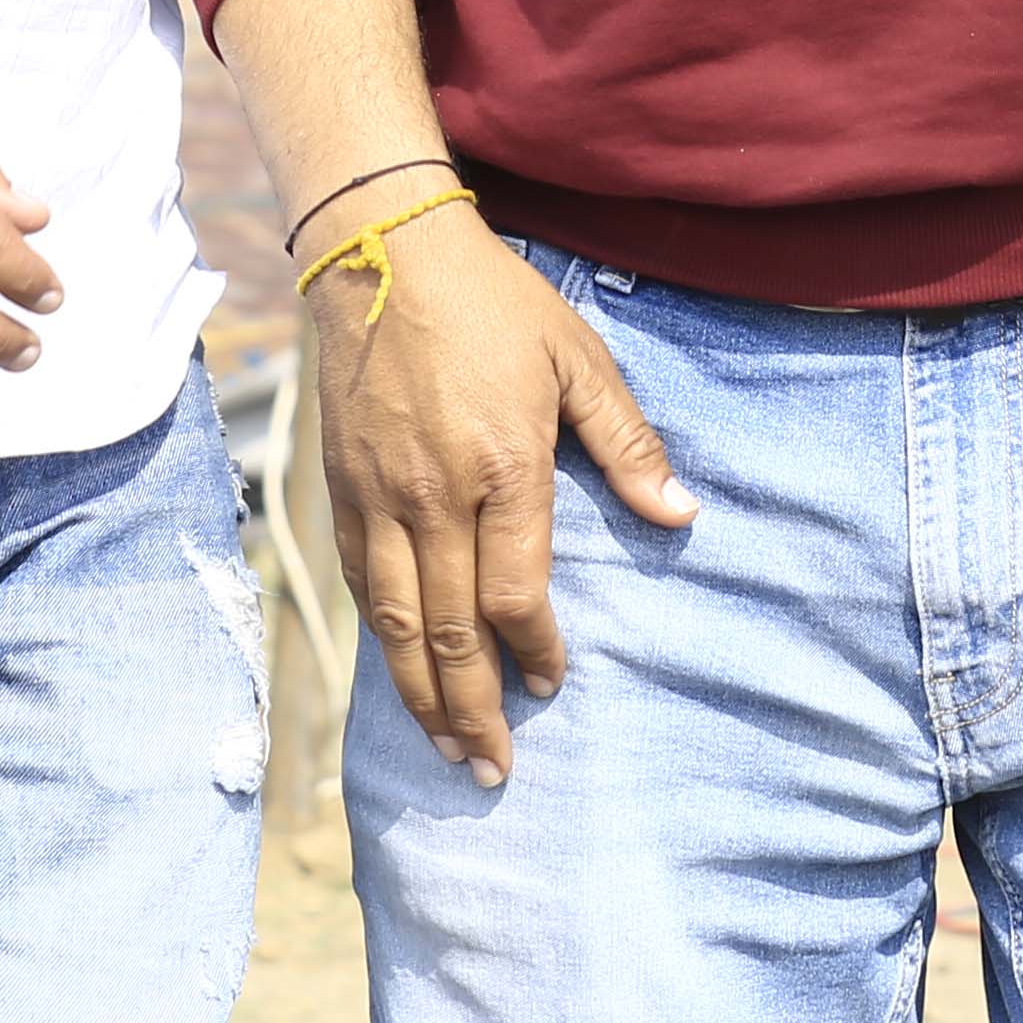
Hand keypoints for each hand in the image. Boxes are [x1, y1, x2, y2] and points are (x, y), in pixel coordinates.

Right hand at [310, 204, 691, 784]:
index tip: (551, 683)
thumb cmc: (494, 303)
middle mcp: (433, 495)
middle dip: (473, 709)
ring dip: (420, 696)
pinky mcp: (342, 488)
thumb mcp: (578, 359)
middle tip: (492, 769)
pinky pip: (360, 582)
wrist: (383, 253)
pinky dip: (380, 639)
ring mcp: (379, 496)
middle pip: (448, 630)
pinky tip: (399, 671)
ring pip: (395, 623)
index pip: (514, 593)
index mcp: (502, 466)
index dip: (533, 651)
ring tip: (445, 749)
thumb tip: (680, 514)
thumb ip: (628, 443)